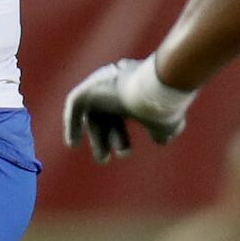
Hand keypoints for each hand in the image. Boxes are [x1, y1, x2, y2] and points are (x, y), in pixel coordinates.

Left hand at [63, 57, 195, 161]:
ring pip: (94, 113)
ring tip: (103, 159)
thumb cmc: (164, 106)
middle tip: (110, 158)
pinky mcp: (90, 88)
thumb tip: (161, 138)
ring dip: (97, 137)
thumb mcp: (167, 121)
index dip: (119, 134)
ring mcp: (103, 82)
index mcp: (135, 87)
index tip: (123, 150)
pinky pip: (75, 105)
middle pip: (108, 113)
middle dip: (110, 138)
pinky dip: (72, 124)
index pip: (123, 111)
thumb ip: (162, 128)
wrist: (157, 91)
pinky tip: (73, 143)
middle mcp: (118, 81)